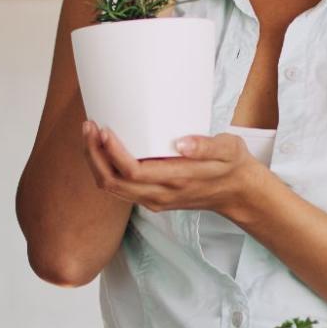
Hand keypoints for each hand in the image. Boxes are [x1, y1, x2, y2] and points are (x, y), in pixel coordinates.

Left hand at [81, 119, 271, 219]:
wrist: (238, 193)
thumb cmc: (232, 165)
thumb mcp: (228, 149)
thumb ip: (206, 146)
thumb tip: (181, 142)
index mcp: (177, 180)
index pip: (132, 172)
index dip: (112, 152)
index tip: (104, 130)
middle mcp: (161, 194)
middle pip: (113, 182)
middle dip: (94, 155)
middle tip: (89, 127)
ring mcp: (154, 199)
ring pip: (112, 188)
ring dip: (96, 163)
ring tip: (90, 135)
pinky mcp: (152, 198)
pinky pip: (119, 189)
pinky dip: (105, 170)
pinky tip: (103, 150)